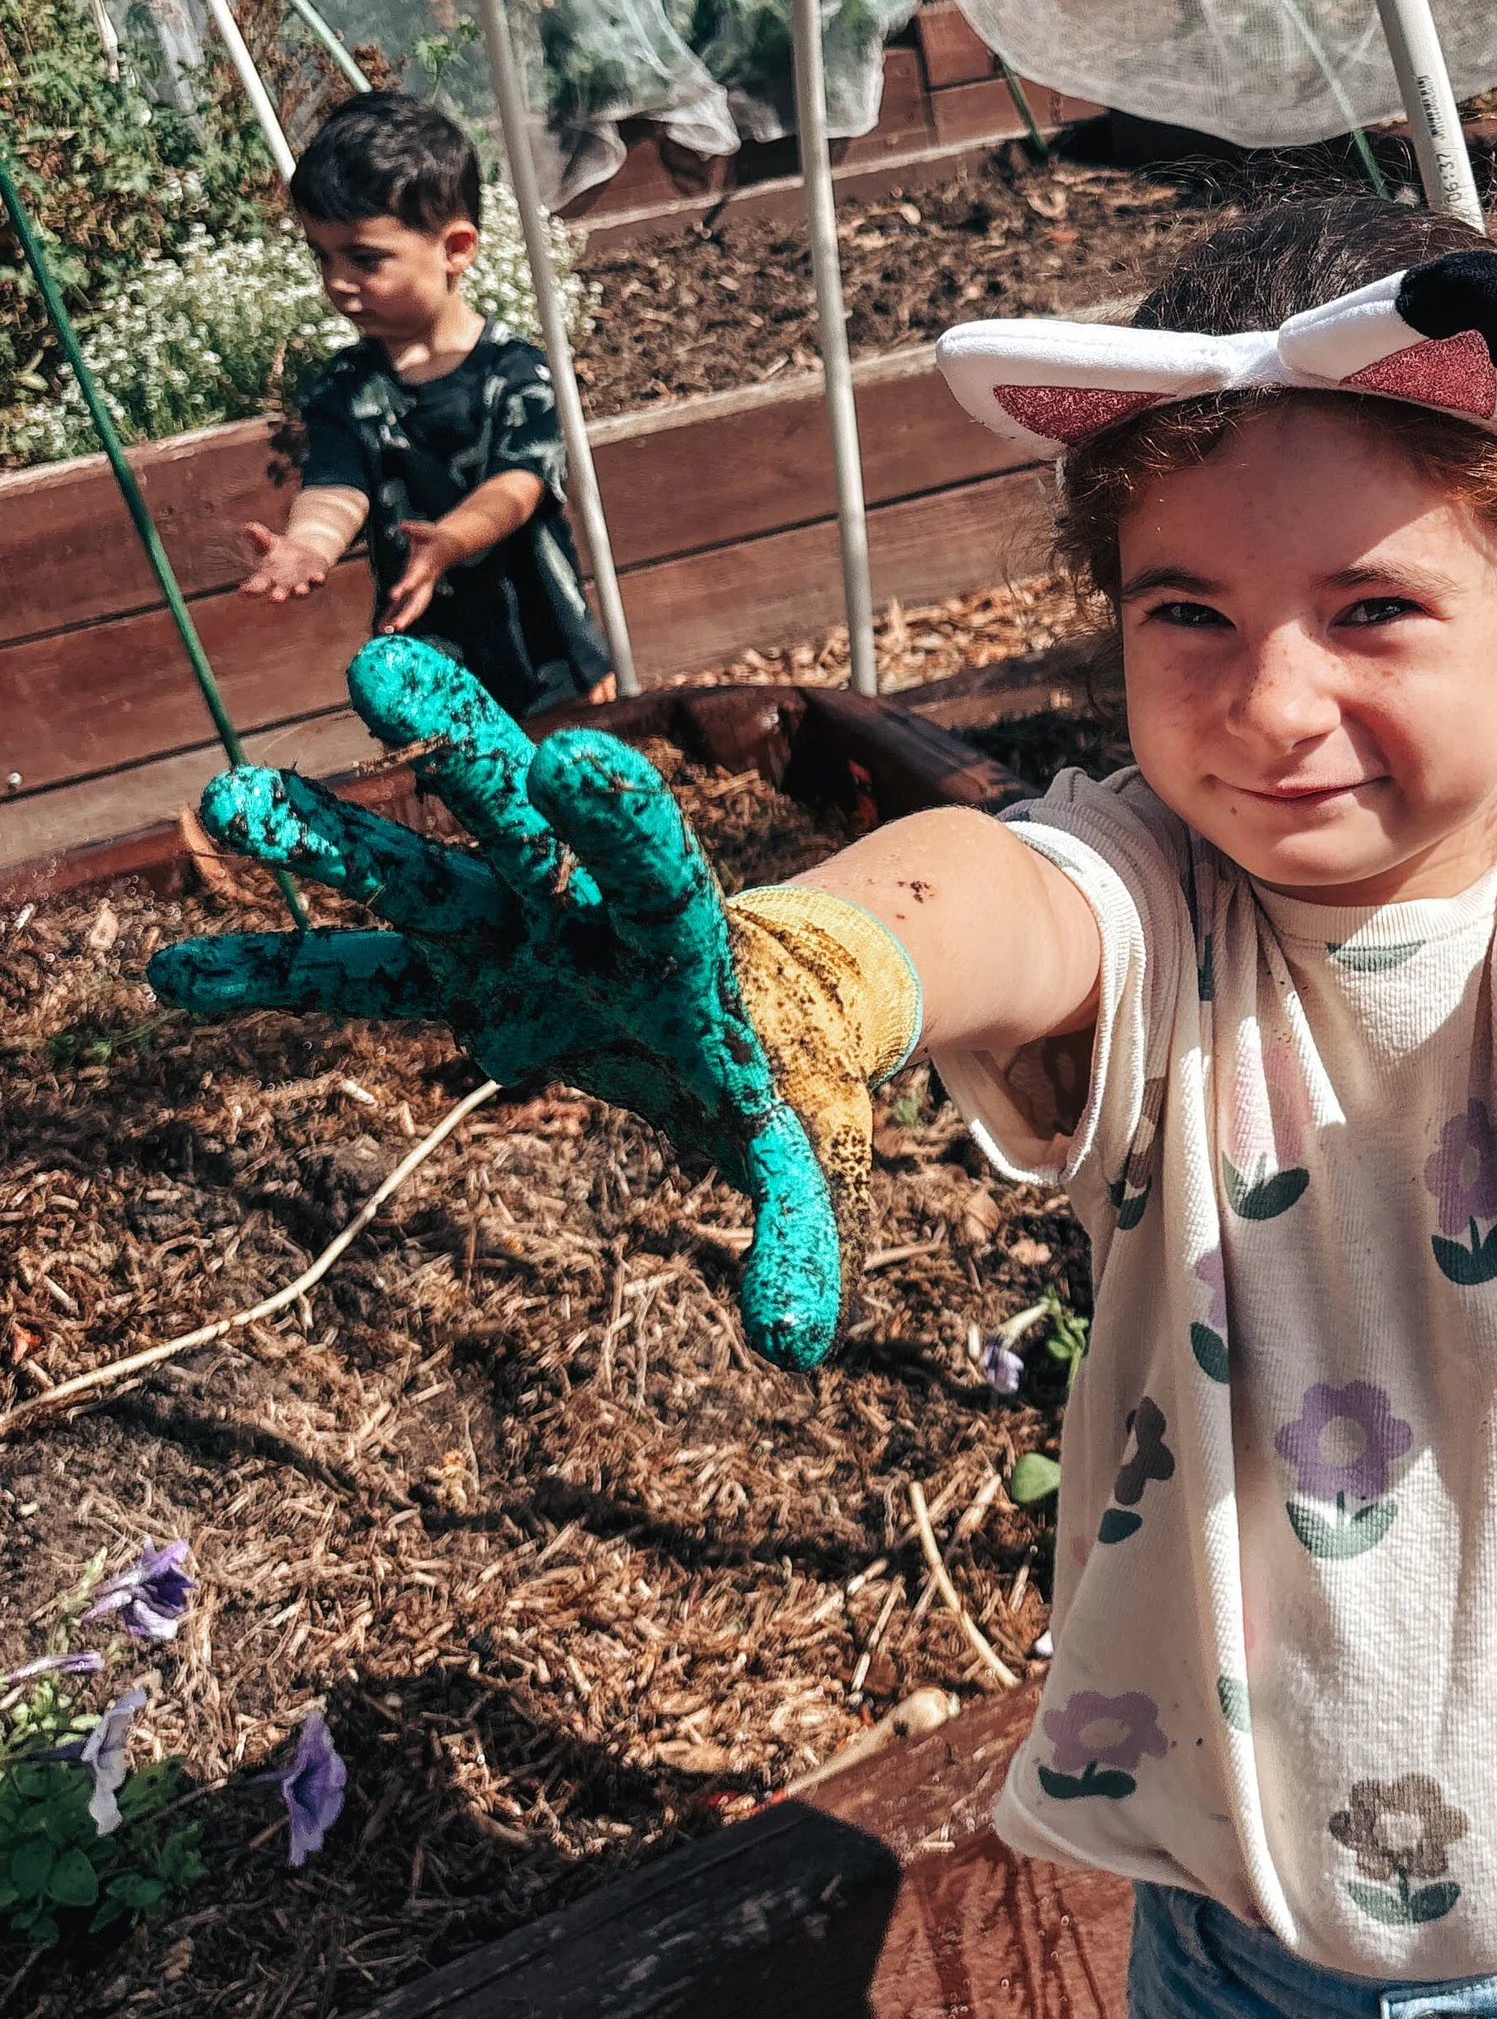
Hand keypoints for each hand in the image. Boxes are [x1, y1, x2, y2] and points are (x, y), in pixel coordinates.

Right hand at [148, 640, 861, 1367]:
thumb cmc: (767, 1074)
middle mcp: (578, 912)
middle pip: (516, 829)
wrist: (737, 1019)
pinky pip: (354, 976)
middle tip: (381, 674)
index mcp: (678, 940)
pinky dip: (275, 972)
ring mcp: (505, 933)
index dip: (619, 826)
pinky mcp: (453, 974)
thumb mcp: (789, 1147)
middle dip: (456, 754)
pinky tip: (176, 973)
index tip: (578, 762)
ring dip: (330, 839)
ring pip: (415, 876)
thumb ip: (795, 1228)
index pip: (656, 872)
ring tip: (225, 801)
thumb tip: (797, 1345)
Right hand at [240, 524, 335, 601]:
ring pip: (300, 591)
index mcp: (268, 577)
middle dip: (277, 596)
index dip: (250, 589)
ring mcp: (301, 583)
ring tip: (299, 590)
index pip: (257, 585)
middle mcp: (284, 585)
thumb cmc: (281, 552)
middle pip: (279, 593)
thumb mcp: (270, 543)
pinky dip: (317, 579)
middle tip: (275, 598)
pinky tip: (319, 577)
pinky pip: (317, 581)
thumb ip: (260, 538)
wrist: (305, 554)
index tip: (243, 591)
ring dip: (300, 591)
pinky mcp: (316, 578)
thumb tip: (249, 526)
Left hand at [381, 519, 464, 630]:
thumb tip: (403, 526)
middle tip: (397, 627)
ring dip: (401, 620)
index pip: (414, 578)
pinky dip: (395, 616)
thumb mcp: (425, 529)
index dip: (405, 586)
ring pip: (413, 608)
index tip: (393, 595)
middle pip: (418, 602)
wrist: (449, 548)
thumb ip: (412, 528)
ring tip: (386, 631)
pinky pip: (405, 606)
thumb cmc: (434, 538)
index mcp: (425, 567)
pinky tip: (384, 627)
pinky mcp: (415, 590)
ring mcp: (420, 588)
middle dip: (408, 615)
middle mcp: (424, 581)